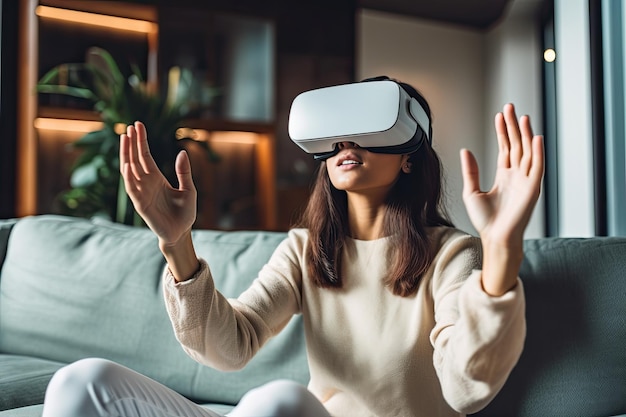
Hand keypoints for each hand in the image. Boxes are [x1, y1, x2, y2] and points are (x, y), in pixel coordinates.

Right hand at [119, 122, 196, 246]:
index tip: (138, 125)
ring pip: (130, 170)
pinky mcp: (141, 204)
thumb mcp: (189, 189)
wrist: (181, 233)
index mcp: (156, 178)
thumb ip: (184, 172)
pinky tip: (128, 164)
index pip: (145, 155)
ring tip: (125, 138)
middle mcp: (146, 183)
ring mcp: (142, 193)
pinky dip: (129, 177)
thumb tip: (182, 152)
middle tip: (129, 126)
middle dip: (131, 143)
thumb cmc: (185, 213)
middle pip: (135, 159)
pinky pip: (132, 188)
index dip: (141, 141)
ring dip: (126, 155)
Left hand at [460, 104, 543, 294]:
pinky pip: (537, 167)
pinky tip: (535, 138)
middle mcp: (516, 175)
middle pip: (517, 145)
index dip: (503, 131)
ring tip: (522, 117)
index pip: (505, 147)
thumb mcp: (472, 191)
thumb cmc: (485, 220)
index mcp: (504, 175)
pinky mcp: (532, 189)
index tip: (500, 115)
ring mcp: (526, 181)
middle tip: (511, 107)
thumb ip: (471, 171)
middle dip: (514, 126)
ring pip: (527, 152)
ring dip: (526, 134)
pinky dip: (537, 153)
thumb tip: (466, 150)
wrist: (494, 238)